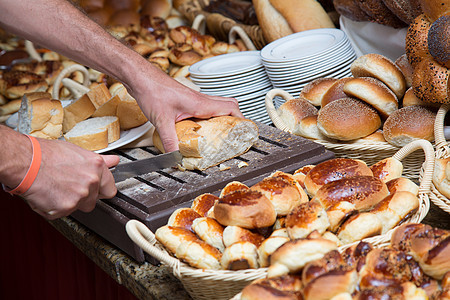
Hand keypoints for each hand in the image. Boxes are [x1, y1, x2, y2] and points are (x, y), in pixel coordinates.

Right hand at [22, 138, 118, 219]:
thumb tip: (114, 161)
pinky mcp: (64, 208)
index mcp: (97, 168)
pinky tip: (48, 194)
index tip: (96, 189)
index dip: (101, 190)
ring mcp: (79, 197)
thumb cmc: (47, 154)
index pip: (110, 189)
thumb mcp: (78, 152)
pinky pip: (62, 213)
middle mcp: (91, 182)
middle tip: (68, 186)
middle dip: (83, 196)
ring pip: (78, 207)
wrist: (25, 161)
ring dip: (69, 202)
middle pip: (94, 201)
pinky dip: (55, 207)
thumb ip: (99, 160)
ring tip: (57, 187)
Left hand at [126, 69, 244, 151]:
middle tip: (234, 133)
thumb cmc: (152, 90)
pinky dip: (208, 116)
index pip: (231, 108)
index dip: (241, 120)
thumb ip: (170, 142)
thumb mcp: (162, 121)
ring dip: (222, 117)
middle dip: (235, 119)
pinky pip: (205, 107)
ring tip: (219, 133)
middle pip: (229, 105)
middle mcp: (200, 99)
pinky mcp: (185, 99)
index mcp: (201, 103)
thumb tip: (175, 158)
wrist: (140, 77)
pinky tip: (198, 127)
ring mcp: (193, 98)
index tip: (245, 132)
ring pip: (217, 105)